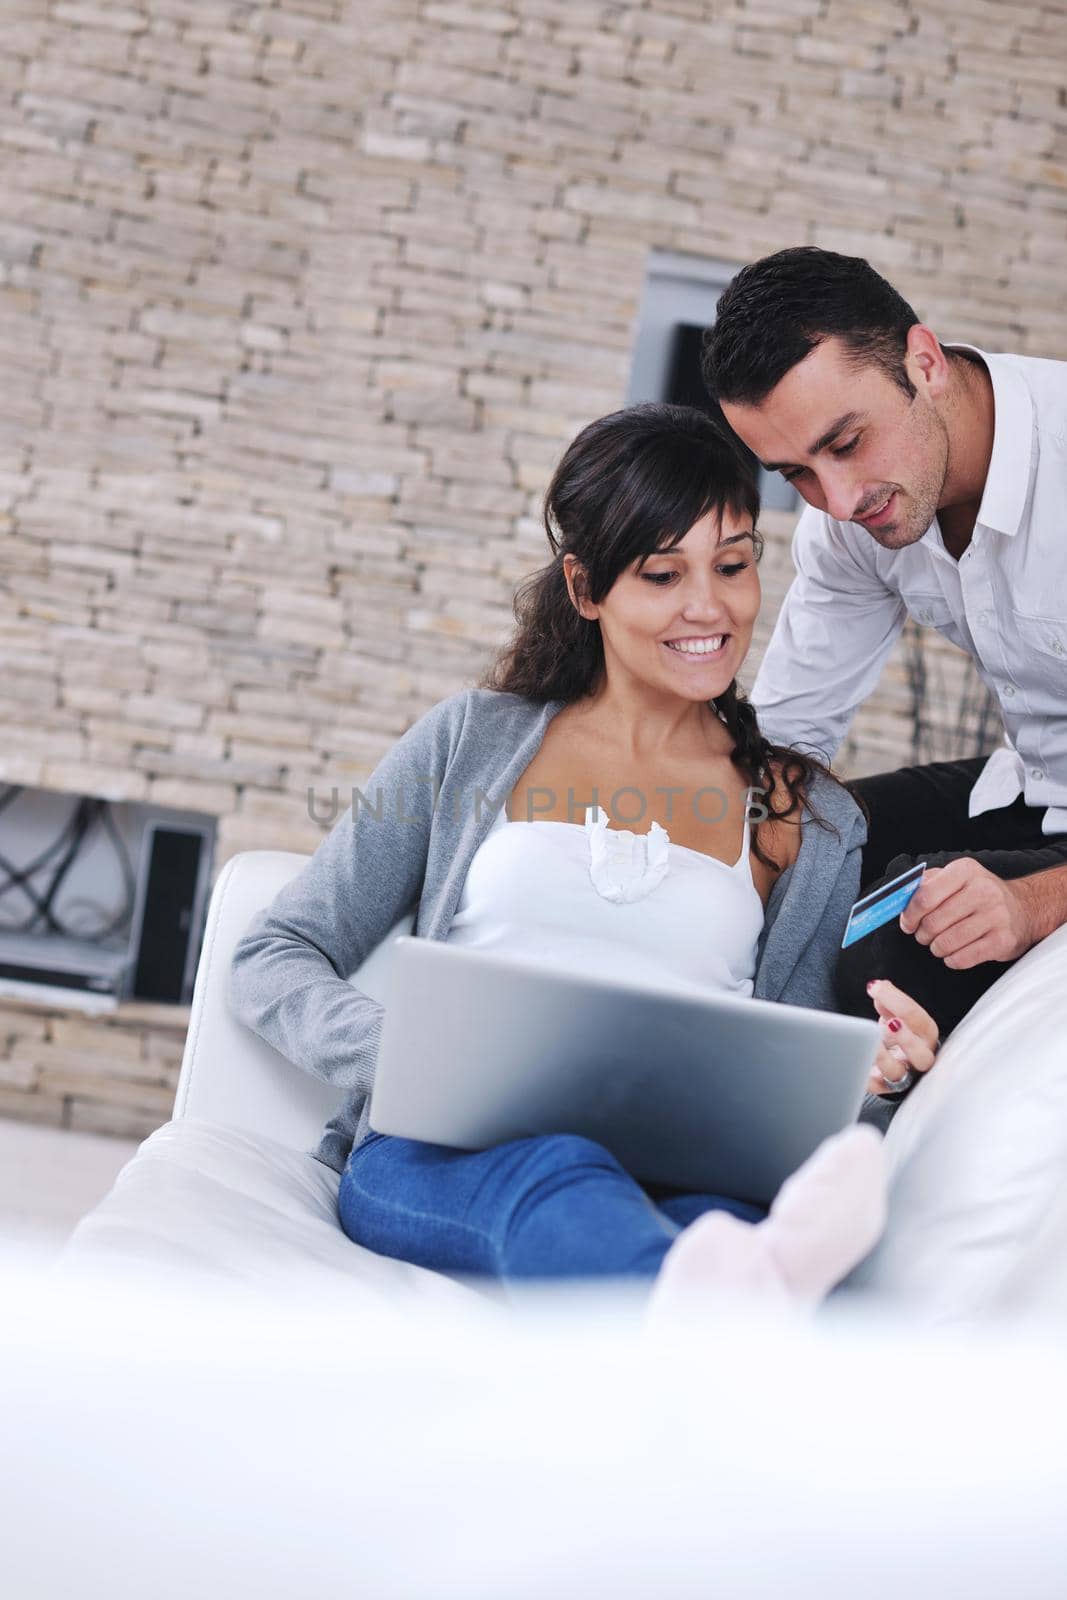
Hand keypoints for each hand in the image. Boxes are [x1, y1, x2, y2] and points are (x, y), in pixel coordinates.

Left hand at [865, 978, 938, 1096]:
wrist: (890, 1062)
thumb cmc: (895, 1036)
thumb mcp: (896, 1015)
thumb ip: (889, 1002)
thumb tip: (879, 986)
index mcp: (924, 1036)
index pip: (920, 1020)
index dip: (899, 1002)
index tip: (876, 988)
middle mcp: (917, 1058)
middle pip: (922, 1056)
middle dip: (907, 1039)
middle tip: (890, 1024)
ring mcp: (902, 1076)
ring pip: (897, 1074)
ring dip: (882, 1057)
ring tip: (869, 1043)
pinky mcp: (883, 1087)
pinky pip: (874, 1086)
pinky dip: (864, 1073)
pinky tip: (855, 1058)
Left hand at [899, 859, 1034, 969]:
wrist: (1024, 909)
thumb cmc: (979, 895)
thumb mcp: (955, 879)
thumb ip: (926, 885)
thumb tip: (899, 899)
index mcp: (964, 871)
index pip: (924, 896)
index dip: (909, 915)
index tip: (907, 923)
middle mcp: (983, 890)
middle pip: (932, 923)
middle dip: (922, 934)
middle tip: (924, 935)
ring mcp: (996, 916)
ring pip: (946, 943)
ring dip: (936, 948)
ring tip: (940, 944)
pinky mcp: (1003, 940)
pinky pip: (962, 958)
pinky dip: (952, 960)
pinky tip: (955, 953)